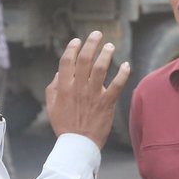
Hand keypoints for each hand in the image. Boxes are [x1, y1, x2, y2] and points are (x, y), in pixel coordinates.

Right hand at [45, 31, 130, 148]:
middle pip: (84, 60)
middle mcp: (78, 88)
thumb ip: (53, 87)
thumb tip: (60, 72)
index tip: (77, 40)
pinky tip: (126, 65)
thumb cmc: (64, 125)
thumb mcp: (52, 106)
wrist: (78, 145)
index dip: (72, 48)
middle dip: (91, 43)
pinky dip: (123, 74)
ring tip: (110, 46)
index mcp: (64, 87)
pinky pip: (116, 85)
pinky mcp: (106, 103)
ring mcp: (93, 95)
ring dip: (106, 54)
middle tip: (97, 34)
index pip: (66, 61)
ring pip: (100, 69)